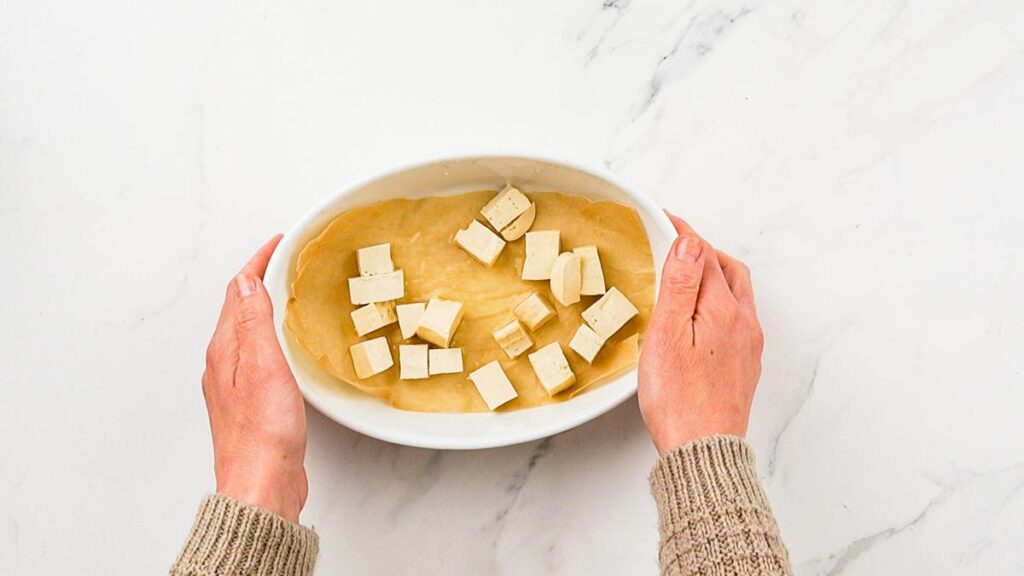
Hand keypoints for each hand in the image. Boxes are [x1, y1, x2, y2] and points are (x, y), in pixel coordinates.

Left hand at [202, 235, 307, 521]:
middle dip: (260, 279)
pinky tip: (286, 343)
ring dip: (265, 306)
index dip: (258, 263)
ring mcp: (236, 384)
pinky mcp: (252, 401)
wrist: (261, 485)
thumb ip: (253, 321)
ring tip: (287, 292)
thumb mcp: (263, 366)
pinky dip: (271, 335)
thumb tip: (246, 280)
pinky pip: (259, 354)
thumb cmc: (264, 434)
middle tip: (285, 261)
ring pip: (249, 331)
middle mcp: (225, 364)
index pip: (238, 292)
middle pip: (239, 308)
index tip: (278, 243)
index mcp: (225, 350)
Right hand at [639, 214, 763, 454]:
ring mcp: (748, 348)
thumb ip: (680, 285)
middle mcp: (744, 325)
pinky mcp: (744, 368)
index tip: (665, 219)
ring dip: (716, 278)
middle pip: (731, 272)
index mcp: (724, 310)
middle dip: (706, 252)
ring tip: (688, 278)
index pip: (704, 257)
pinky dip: (720, 305)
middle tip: (678, 246)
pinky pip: (738, 321)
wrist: (703, 450)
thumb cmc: (679, 399)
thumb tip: (691, 243)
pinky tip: (701, 319)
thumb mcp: (667, 334)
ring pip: (737, 297)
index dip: (684, 234)